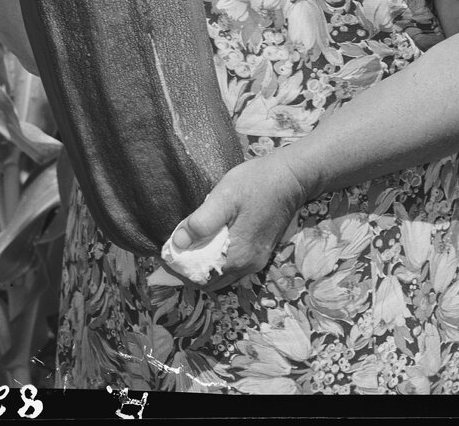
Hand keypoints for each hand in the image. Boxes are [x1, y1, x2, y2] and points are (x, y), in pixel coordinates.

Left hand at [168, 154, 309, 292]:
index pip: (199, 279)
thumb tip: (177, 242)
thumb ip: (201, 221)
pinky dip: (217, 260)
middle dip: (189, 270)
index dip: (179, 270)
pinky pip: (232, 266)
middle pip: (210, 281)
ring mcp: (256, 260)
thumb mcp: (225, 196)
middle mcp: (248, 266)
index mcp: (237, 257)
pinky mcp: (261, 251)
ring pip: (222, 275)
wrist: (293, 177)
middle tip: (174, 250)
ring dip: (203, 266)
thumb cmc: (258, 183)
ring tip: (189, 246)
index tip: (165, 254)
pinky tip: (210, 241)